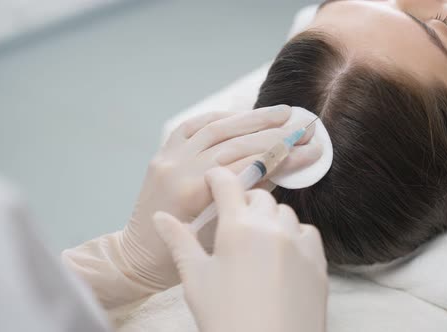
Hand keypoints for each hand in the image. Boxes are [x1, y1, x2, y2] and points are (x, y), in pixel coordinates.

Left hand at [121, 106, 322, 290]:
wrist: (136, 256)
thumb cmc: (173, 259)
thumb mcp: (216, 238)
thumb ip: (243, 203)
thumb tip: (276, 173)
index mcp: (191, 192)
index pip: (248, 165)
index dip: (282, 156)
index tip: (310, 151)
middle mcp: (178, 168)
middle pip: (236, 142)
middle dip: (275, 134)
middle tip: (304, 128)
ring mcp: (168, 157)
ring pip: (216, 128)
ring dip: (252, 118)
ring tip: (282, 113)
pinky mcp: (163, 154)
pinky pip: (193, 126)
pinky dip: (220, 117)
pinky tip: (242, 113)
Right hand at [154, 168, 327, 331]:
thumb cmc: (227, 319)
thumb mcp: (196, 280)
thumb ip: (180, 241)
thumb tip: (160, 217)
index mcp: (238, 227)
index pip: (228, 183)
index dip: (217, 178)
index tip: (213, 181)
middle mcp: (272, 227)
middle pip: (259, 196)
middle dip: (243, 202)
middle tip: (232, 223)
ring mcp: (299, 243)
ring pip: (285, 212)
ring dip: (270, 218)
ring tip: (257, 242)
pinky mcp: (318, 261)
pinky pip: (307, 232)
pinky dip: (294, 235)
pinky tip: (282, 255)